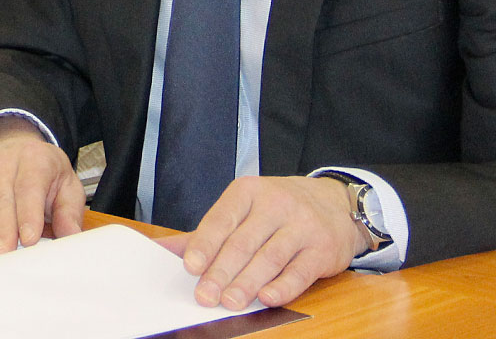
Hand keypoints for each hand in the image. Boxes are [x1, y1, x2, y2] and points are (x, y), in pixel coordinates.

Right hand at [0, 115, 85, 253]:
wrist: (17, 148)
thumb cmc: (46, 173)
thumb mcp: (66, 185)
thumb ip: (69, 212)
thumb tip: (72, 237)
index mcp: (35, 161)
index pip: (30, 188)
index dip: (29, 215)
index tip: (29, 240)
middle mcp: (5, 163)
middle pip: (2, 199)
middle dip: (1, 229)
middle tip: (2, 255)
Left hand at [160, 175, 363, 309]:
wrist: (334, 203)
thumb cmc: (277, 209)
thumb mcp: (242, 209)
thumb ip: (205, 232)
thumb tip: (161, 250)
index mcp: (248, 192)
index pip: (222, 220)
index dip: (205, 244)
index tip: (190, 266)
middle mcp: (276, 205)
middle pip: (243, 243)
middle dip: (222, 272)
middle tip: (205, 296)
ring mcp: (302, 226)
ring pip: (270, 258)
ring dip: (248, 283)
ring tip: (230, 302)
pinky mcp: (323, 249)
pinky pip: (300, 271)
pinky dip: (282, 286)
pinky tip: (266, 299)